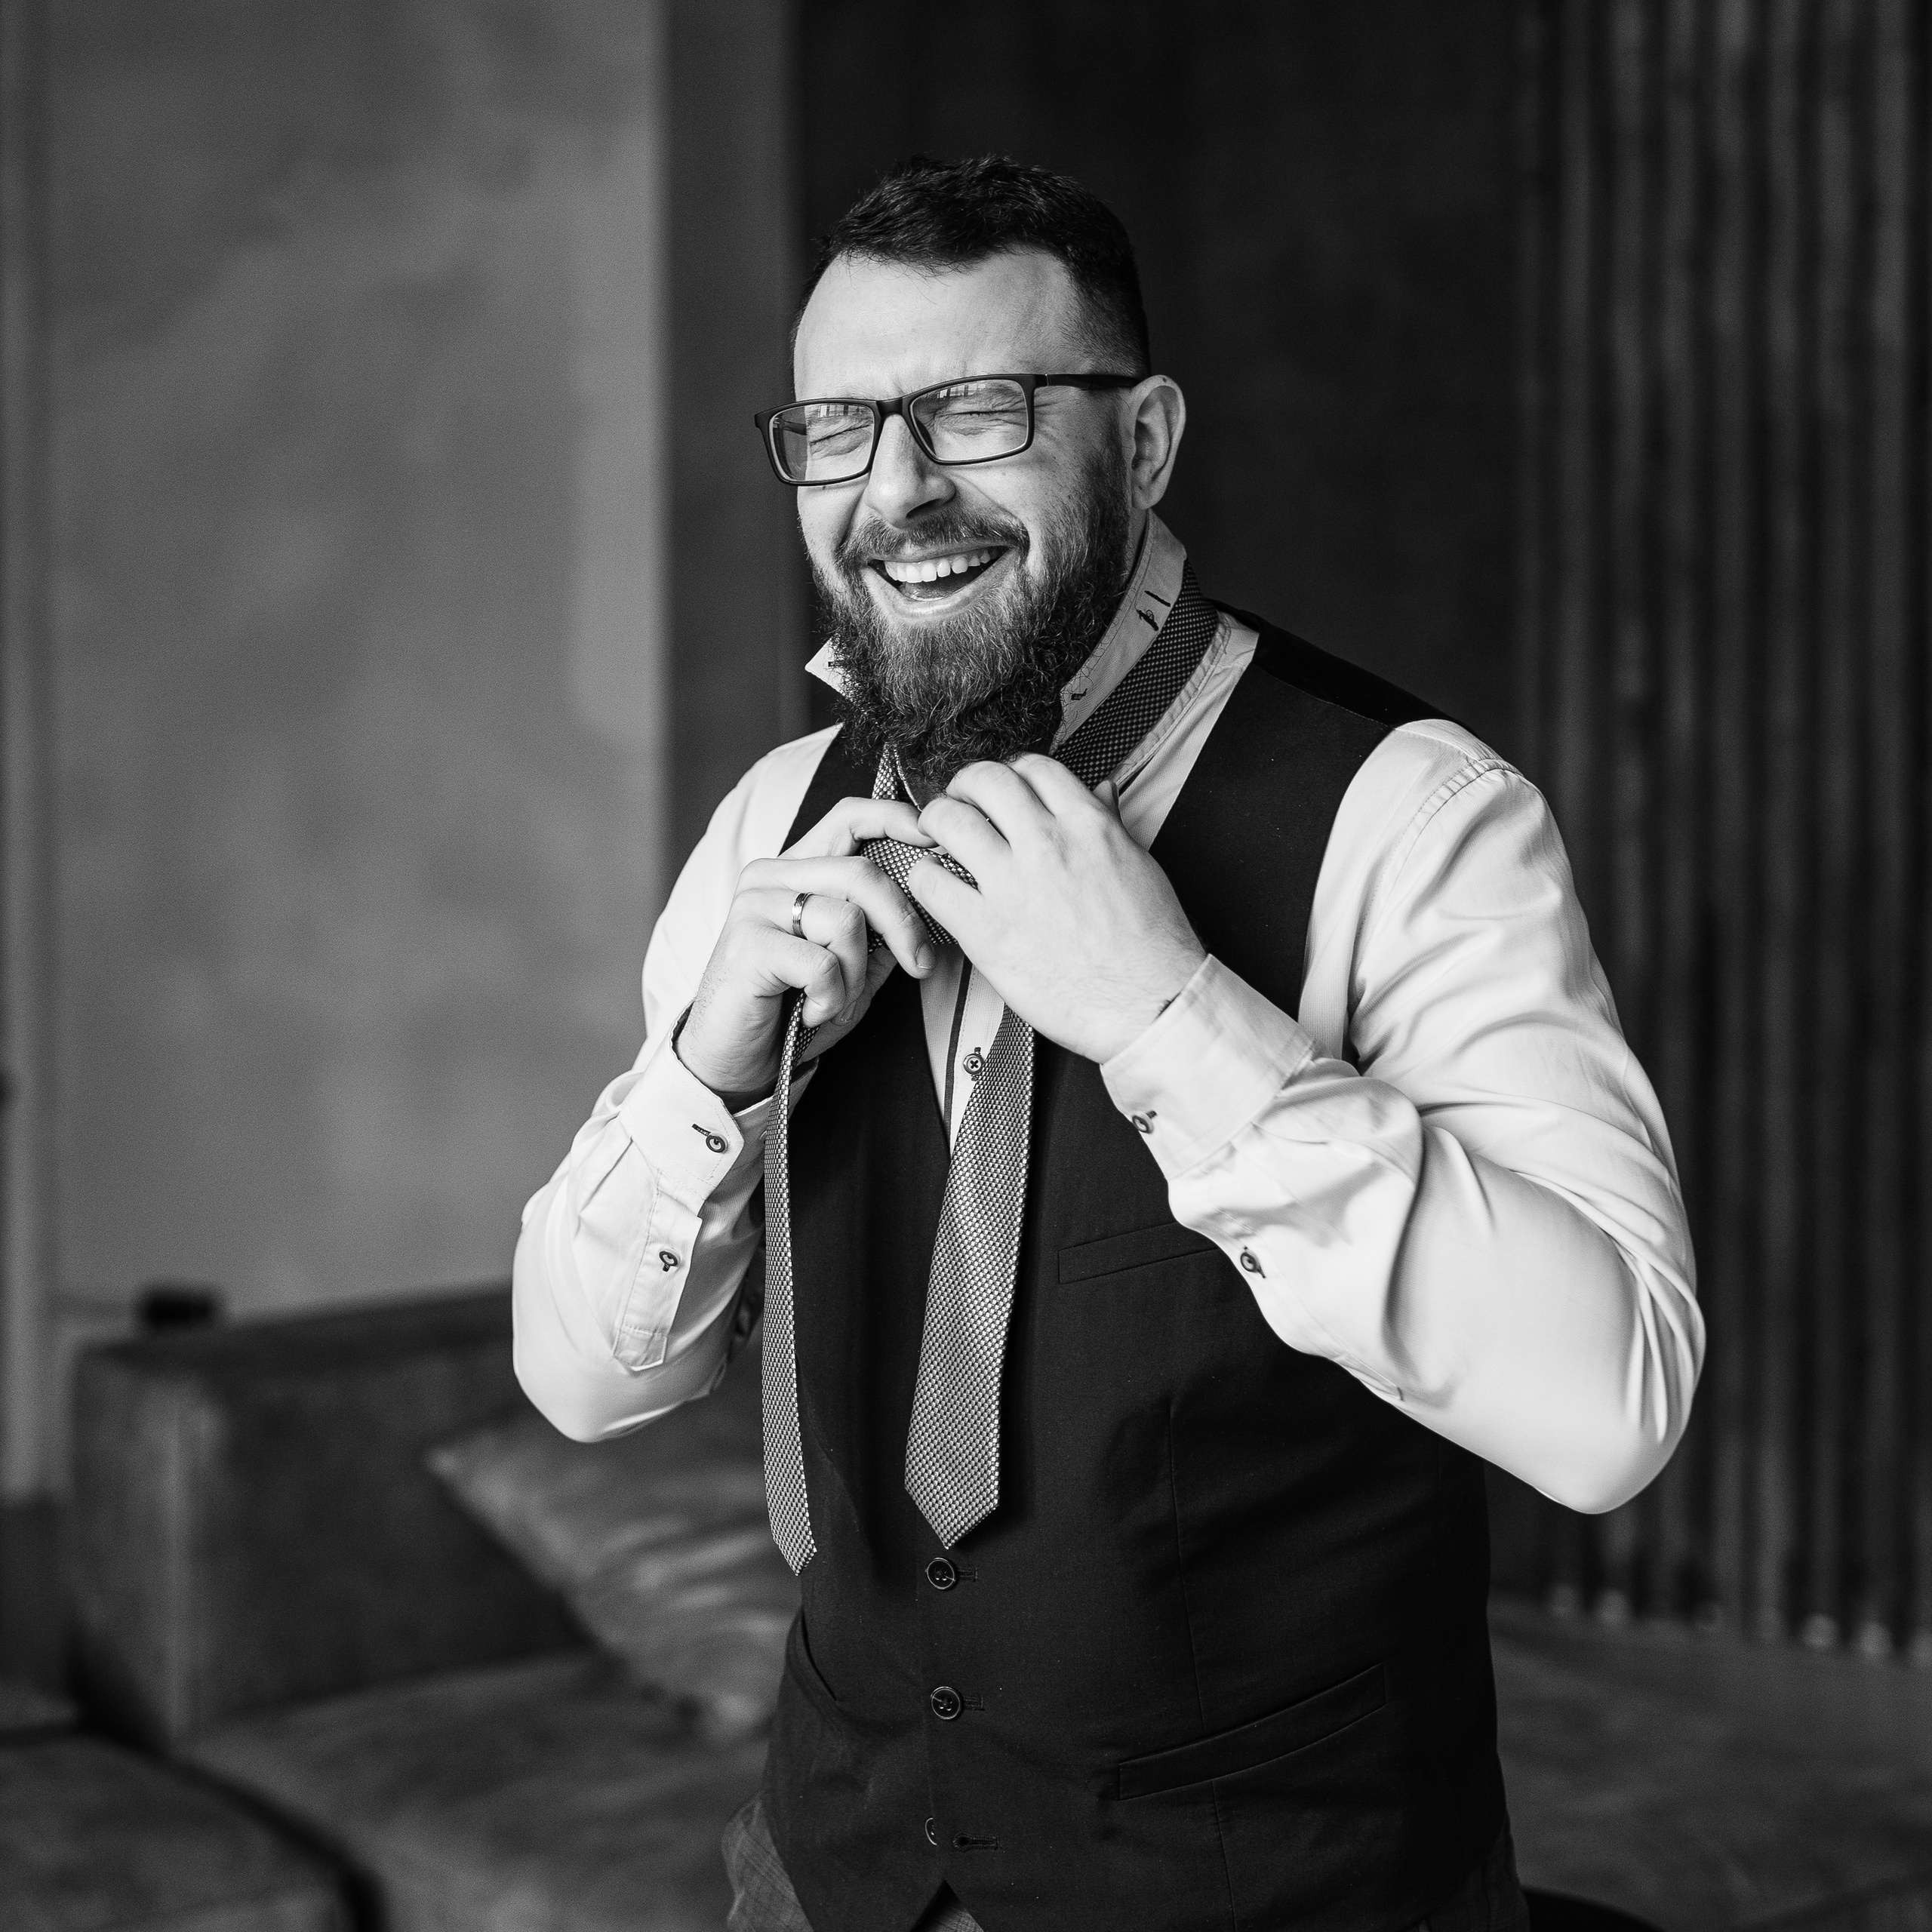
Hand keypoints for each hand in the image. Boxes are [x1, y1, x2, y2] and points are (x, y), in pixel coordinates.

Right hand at [677, 796, 937, 1100]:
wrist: (736, 1060)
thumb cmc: (794, 1009)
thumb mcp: (853, 964)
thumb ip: (881, 929)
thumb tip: (931, 898)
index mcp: (797, 872)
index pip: (847, 819)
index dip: (894, 819)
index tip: (931, 837)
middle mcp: (771, 877)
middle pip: (862, 873)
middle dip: (903, 923)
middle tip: (919, 963)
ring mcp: (755, 906)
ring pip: (847, 919)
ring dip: (857, 973)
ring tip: (836, 999)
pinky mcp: (747, 944)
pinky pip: (822, 963)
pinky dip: (831, 998)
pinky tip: (811, 1012)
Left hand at [906, 755, 1205, 1062]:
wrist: (1150, 1004)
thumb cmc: (1152, 946)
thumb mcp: (1140, 866)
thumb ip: (1110, 824)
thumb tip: (1102, 793)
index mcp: (1088, 826)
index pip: (1034, 768)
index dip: (1010, 772)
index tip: (1002, 789)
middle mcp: (1047, 846)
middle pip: (984, 781)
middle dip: (965, 786)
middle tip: (959, 803)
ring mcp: (1012, 886)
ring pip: (948, 822)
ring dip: (936, 824)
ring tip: (937, 839)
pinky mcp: (986, 930)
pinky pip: (931, 884)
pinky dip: (924, 877)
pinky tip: (934, 885)